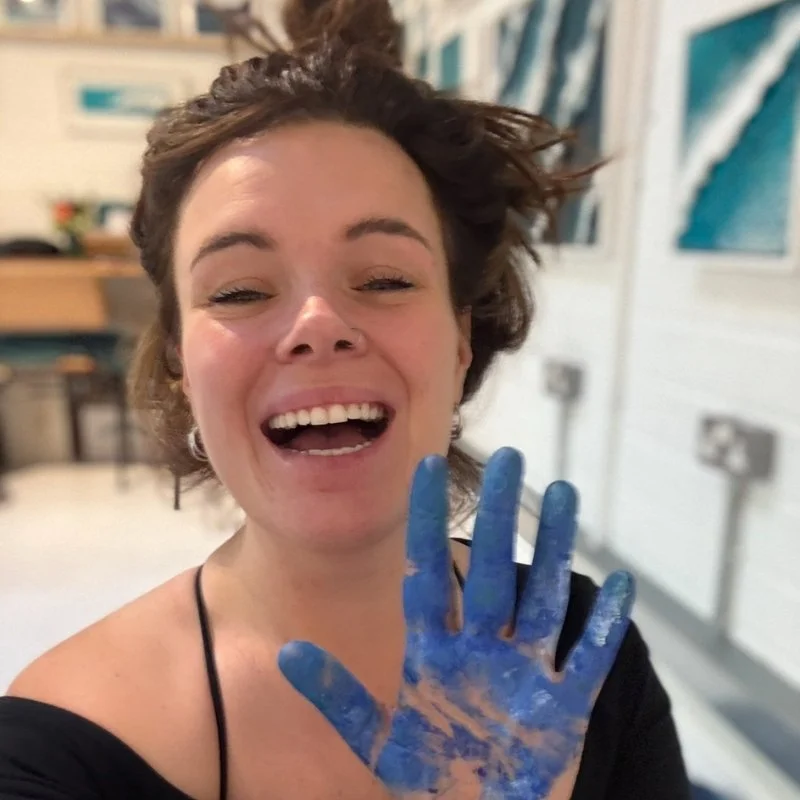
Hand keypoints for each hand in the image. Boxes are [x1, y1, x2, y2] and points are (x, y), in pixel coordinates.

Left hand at [278, 448, 634, 798]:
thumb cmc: (427, 781)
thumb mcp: (377, 742)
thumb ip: (338, 696)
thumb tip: (287, 654)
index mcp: (433, 652)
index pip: (429, 574)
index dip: (427, 524)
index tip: (424, 469)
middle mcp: (481, 650)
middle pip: (493, 572)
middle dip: (499, 517)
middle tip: (509, 458)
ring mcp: (525, 674)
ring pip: (542, 599)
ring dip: (554, 549)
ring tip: (562, 494)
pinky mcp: (565, 708)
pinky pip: (587, 660)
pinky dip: (603, 628)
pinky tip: (619, 585)